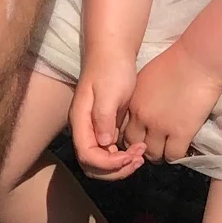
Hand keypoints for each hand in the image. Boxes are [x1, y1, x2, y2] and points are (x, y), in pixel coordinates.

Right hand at [71, 50, 144, 179]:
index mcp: (80, 121)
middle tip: (138, 158)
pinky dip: (123, 157)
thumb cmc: (110, 69)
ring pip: (102, 162)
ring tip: (141, 154)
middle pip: (92, 165)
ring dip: (121, 166)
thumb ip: (103, 118)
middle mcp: (84, 129)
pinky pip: (110, 153)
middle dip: (115, 170)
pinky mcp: (105, 127)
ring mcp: (94, 130)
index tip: (128, 156)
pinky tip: (138, 149)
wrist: (113, 53)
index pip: (88, 156)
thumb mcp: (109, 92)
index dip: (108, 164)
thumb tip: (105, 144)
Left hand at [124, 41, 221, 164]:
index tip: (140, 136)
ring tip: (167, 149)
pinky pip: (173, 155)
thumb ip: (140, 96)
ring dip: (159, 154)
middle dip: (141, 149)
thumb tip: (141, 107)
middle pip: (134, 145)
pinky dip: (175, 155)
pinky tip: (180, 147)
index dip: (131, 136)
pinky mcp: (181, 133)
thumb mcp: (146, 77)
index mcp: (133, 103)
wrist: (197, 62)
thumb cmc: (174, 63)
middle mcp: (142, 117)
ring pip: (153, 155)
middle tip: (153, 146)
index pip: (123, 129)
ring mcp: (161, 127)